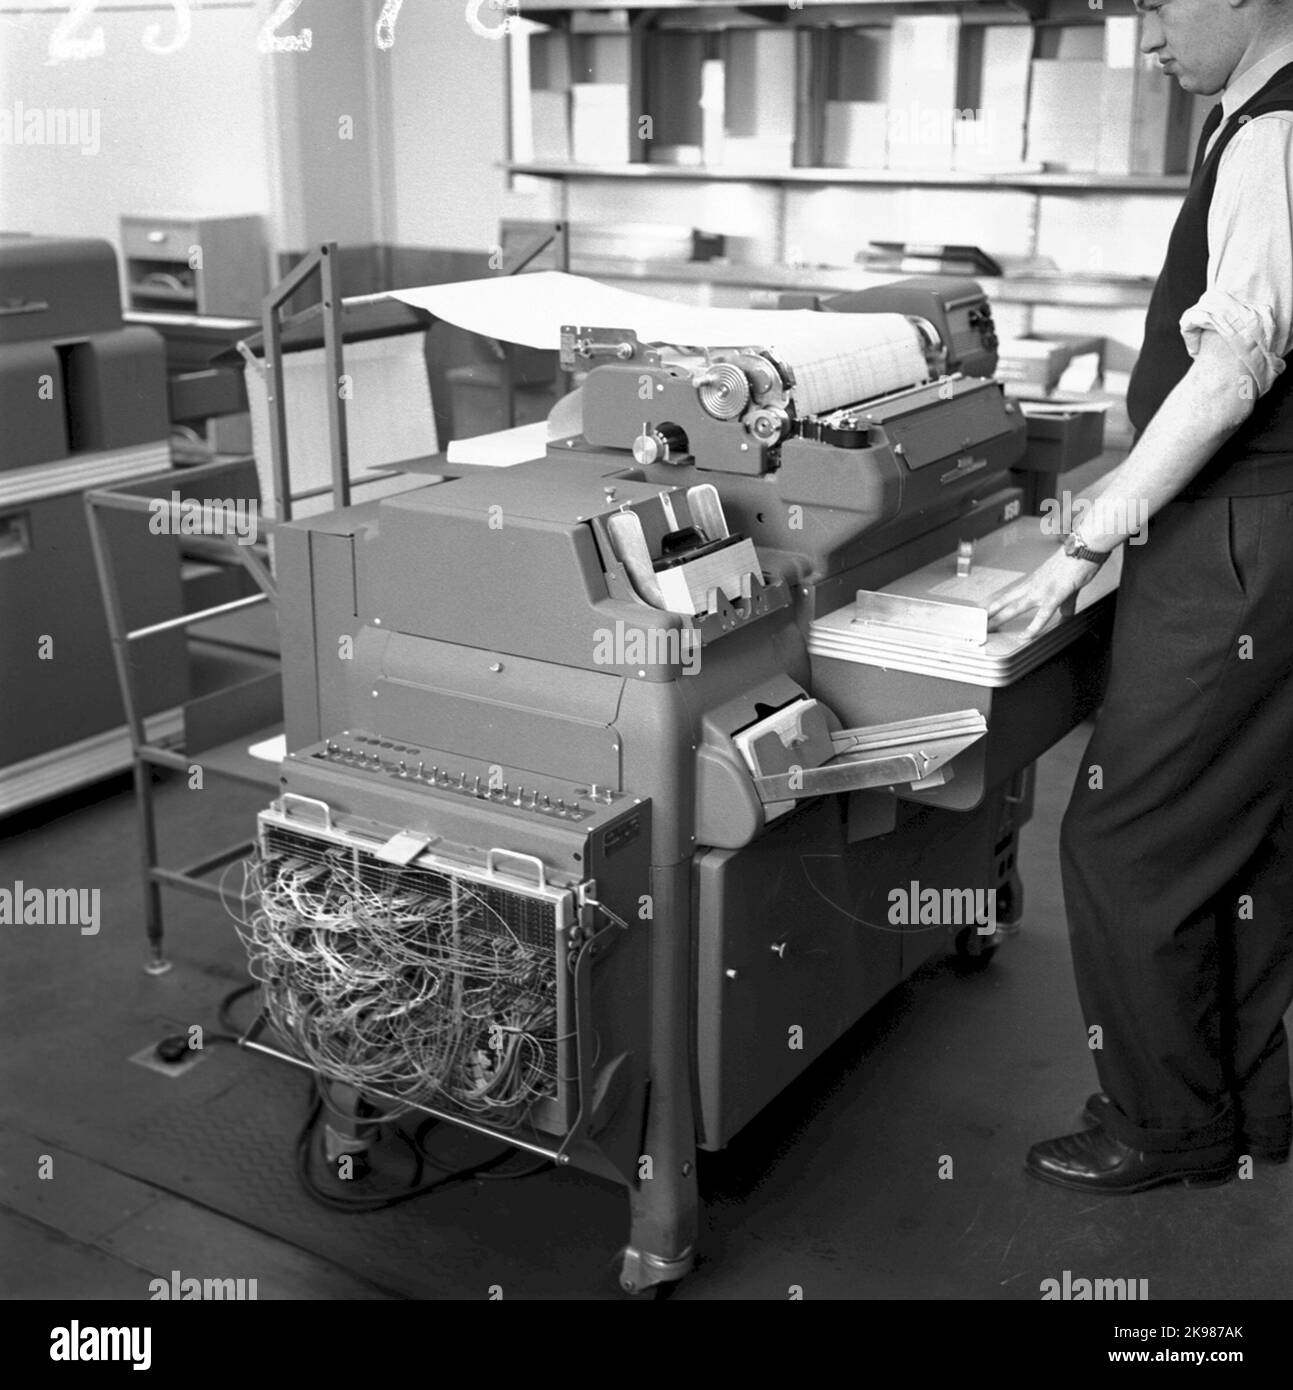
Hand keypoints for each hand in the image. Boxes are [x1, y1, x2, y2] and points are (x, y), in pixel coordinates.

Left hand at [985, 549, 1101, 639]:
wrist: (1084, 548)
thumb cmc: (1075, 561)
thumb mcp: (1066, 586)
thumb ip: (1064, 604)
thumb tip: (1065, 615)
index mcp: (1032, 583)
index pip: (1008, 596)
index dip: (994, 605)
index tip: (983, 613)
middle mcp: (1032, 586)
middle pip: (1004, 602)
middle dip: (989, 614)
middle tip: (976, 624)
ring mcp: (1041, 591)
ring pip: (1015, 607)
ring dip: (1000, 618)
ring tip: (988, 629)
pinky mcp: (1054, 595)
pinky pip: (1042, 615)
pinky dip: (1033, 627)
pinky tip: (1025, 636)